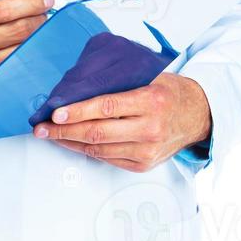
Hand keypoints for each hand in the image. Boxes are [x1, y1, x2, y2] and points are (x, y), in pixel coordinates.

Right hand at [0, 0, 53, 92]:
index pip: (3, 10)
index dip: (29, 3)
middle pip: (16, 30)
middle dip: (37, 17)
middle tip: (44, 9)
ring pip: (20, 49)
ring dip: (36, 34)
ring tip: (37, 23)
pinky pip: (15, 64)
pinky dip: (28, 50)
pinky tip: (29, 40)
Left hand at [31, 72, 211, 172]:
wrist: (198, 115)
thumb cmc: (170, 90)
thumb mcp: (151, 75)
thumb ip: (121, 79)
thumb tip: (81, 80)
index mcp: (150, 99)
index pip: (106, 107)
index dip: (78, 111)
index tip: (56, 112)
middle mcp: (149, 128)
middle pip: (98, 132)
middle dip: (64, 130)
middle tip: (41, 128)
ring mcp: (146, 150)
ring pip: (100, 149)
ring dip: (71, 142)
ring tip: (50, 136)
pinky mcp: (143, 164)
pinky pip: (108, 159)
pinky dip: (87, 151)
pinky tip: (73, 143)